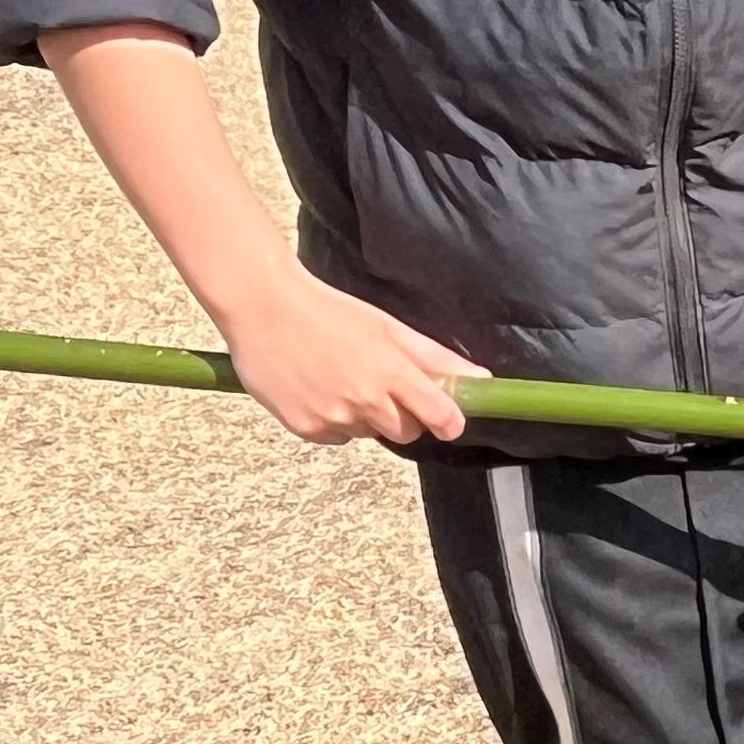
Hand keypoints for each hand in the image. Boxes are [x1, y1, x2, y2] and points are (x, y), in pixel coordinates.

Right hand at [218, 268, 483, 445]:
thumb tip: (480, 379)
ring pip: (368, 433)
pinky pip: (334, 437)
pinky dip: (332, 421)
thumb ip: (436, 359)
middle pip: (406, 432)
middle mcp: (365, 401)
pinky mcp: (305, 428)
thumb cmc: (328, 311)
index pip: (441, 417)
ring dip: (363, 416)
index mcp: (392, 373)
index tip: (447, 419)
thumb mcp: (388, 328)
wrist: (263, 307)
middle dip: (402, 415)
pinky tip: (317, 389)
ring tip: (340, 378)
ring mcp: (333, 417)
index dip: (449, 422)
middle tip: (379, 384)